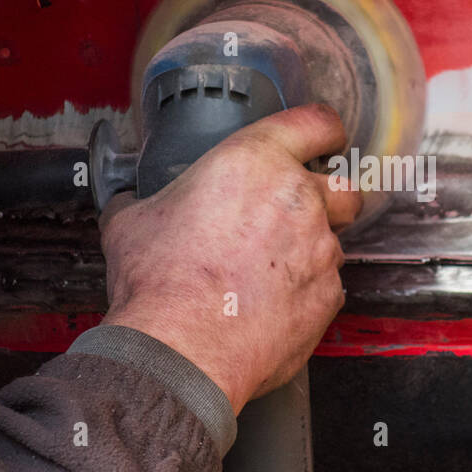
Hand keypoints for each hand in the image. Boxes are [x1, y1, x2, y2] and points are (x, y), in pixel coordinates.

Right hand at [98, 103, 361, 413]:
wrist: (181, 348)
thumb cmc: (159, 281)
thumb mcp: (132, 222)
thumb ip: (142, 202)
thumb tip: (128, 204)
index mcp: (256, 162)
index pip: (316, 124)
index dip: (324, 130)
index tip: (325, 138)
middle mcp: (299, 200)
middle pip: (343, 187)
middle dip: (328, 198)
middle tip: (294, 216)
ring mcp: (320, 250)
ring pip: (334, 241)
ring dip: (310, 250)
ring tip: (269, 273)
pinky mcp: (328, 296)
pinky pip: (327, 286)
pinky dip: (306, 293)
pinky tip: (272, 306)